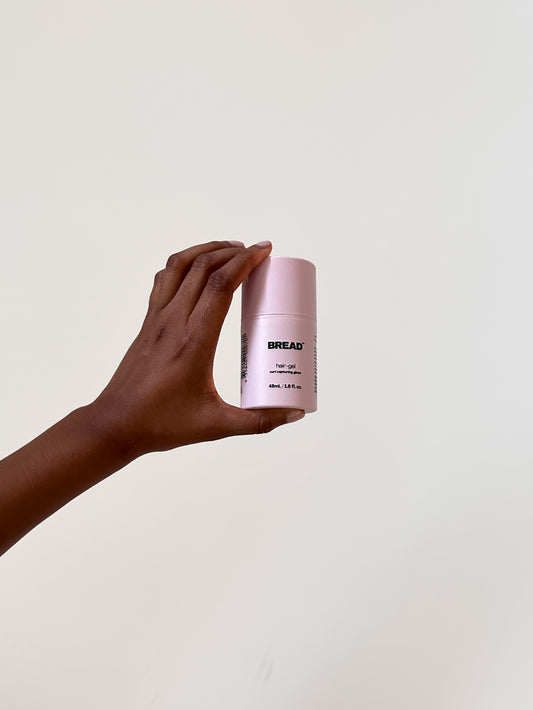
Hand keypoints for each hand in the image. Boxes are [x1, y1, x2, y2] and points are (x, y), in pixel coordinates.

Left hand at [91, 240, 304, 456]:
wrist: (116, 424)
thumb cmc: (163, 424)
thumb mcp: (216, 426)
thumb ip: (259, 422)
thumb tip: (293, 415)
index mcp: (195, 341)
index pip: (221, 285)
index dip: (245, 262)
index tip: (264, 252)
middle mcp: (174, 322)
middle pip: (202, 267)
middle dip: (232, 251)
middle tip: (256, 252)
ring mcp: (157, 319)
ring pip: (180, 265)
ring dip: (206, 251)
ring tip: (230, 251)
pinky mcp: (148, 322)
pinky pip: (165, 279)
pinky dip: (184, 264)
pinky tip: (198, 271)